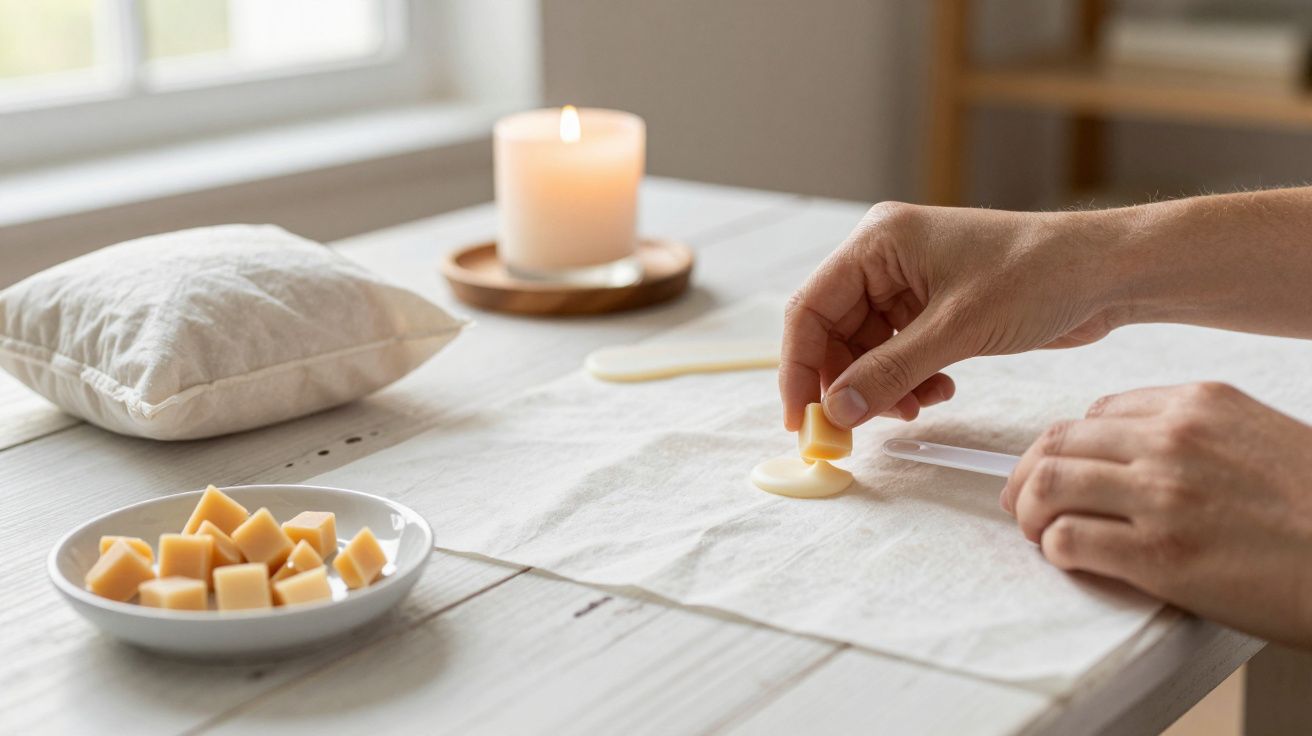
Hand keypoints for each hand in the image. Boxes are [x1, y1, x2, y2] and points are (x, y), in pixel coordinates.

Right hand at [779, 202, 1125, 430]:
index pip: (810, 309)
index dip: (799, 367)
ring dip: (882, 387)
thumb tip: (837, 411)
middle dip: (845, 383)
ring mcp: (909, 284)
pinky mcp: (934, 308)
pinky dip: (908, 380)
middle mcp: (885, 259)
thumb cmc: (1038, 275)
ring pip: (866, 350)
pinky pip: (897, 353)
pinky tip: (938, 391)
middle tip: (852, 431)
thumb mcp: (956, 330)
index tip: (800, 418)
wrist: (1106, 273)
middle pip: (834, 333)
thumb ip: (889, 372)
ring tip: (914, 408)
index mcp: (878, 242)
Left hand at [1003, 382, 1311, 647]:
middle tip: (1026, 502)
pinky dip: (1055, 549)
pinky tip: (1068, 557)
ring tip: (1038, 531)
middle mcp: (1173, 440)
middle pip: (1058, 442)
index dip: (1067, 445)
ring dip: (1029, 511)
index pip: (1095, 412)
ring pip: (1047, 484)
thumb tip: (1129, 449)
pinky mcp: (1159, 555)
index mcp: (1200, 404)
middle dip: (1029, 474)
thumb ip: (1196, 435)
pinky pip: (1068, 539)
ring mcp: (1163, 496)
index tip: (1063, 468)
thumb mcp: (1262, 438)